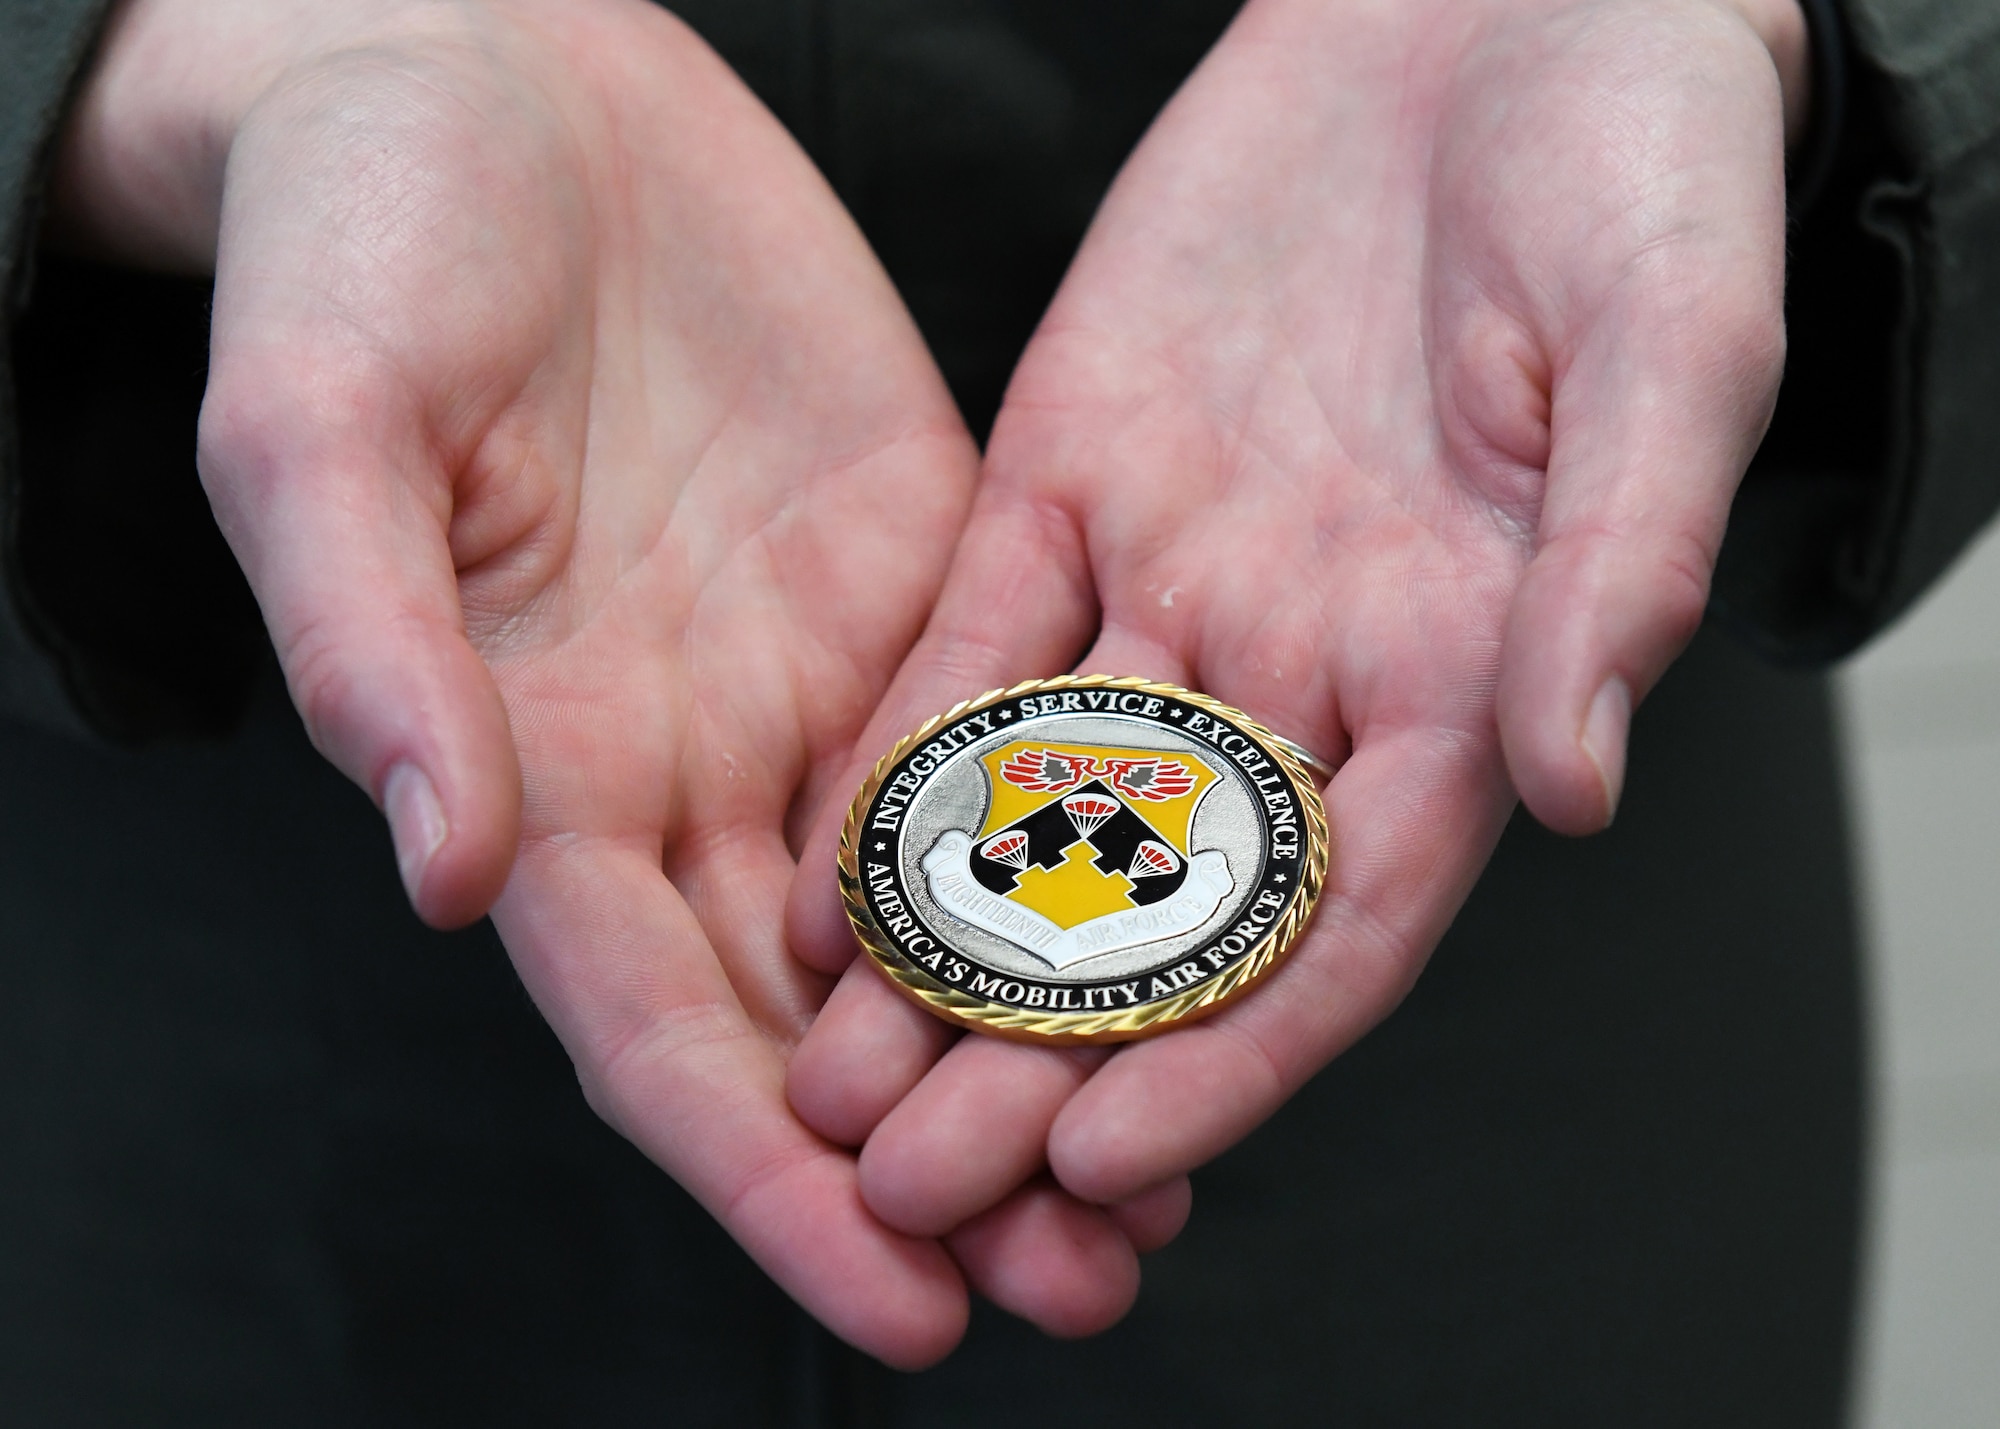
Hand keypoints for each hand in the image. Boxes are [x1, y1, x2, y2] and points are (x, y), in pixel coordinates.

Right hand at [49, 0, 1138, 1363]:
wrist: (490, 75)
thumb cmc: (359, 238)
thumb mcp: (325, 426)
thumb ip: (378, 650)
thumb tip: (443, 871)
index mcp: (540, 762)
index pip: (660, 1025)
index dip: (768, 1177)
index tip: (897, 1300)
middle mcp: (691, 756)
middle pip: (826, 1018)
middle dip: (947, 1159)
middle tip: (1086, 1281)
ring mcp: (816, 668)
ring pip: (943, 910)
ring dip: (1046, 1044)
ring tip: (1166, 1175)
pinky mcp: (919, 564)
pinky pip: (1015, 736)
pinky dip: (1092, 853)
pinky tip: (1191, 935)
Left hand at [787, 0, 1802, 1277]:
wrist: (1497, 1)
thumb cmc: (1637, 167)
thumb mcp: (1665, 349)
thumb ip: (1616, 564)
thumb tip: (1572, 783)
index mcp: (1465, 668)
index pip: (1339, 916)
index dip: (1234, 1049)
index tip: (1112, 1155)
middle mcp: (1306, 660)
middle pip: (1164, 901)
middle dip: (1040, 1047)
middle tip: (914, 1179)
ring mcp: (1177, 573)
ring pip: (1042, 798)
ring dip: (938, 943)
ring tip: (827, 1072)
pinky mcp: (1071, 469)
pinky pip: (968, 639)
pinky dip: (898, 754)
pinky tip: (815, 863)